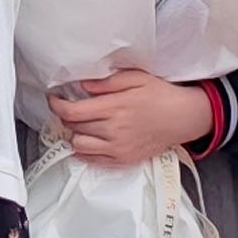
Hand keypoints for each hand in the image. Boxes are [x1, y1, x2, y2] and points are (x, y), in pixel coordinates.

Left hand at [48, 64, 213, 167]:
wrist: (184, 118)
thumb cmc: (161, 95)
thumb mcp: (136, 78)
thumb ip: (107, 83)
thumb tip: (83, 87)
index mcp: (115, 107)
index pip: (73, 112)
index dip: (56, 106)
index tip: (54, 99)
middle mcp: (114, 130)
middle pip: (73, 128)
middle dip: (67, 117)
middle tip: (72, 108)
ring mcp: (118, 148)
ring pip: (79, 146)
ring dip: (75, 134)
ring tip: (82, 125)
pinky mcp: (124, 160)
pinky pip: (93, 160)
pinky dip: (85, 150)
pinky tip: (90, 139)